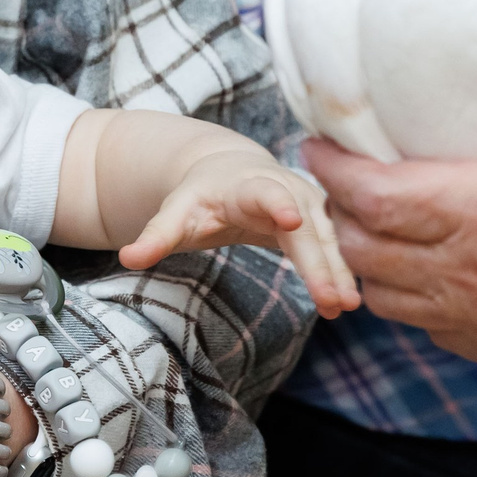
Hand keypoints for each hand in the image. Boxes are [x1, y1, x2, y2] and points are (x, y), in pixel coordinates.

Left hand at [119, 153, 358, 317]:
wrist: (227, 171)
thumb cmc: (200, 196)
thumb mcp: (175, 213)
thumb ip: (156, 236)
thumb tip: (128, 257)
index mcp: (245, 186)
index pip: (264, 193)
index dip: (278, 205)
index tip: (292, 221)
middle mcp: (284, 189)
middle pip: (305, 227)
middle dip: (319, 262)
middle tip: (331, 299)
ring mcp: (307, 203)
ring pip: (327, 239)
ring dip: (339, 271)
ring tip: (346, 306)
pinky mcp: (319, 220)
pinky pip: (334, 247)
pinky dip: (341, 271)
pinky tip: (348, 301)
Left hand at [307, 37, 476, 402]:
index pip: (373, 192)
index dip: (333, 169)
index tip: (317, 143)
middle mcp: (453, 261)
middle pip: (355, 236)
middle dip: (333, 205)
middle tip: (333, 173)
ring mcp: (452, 306)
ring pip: (369, 279)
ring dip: (355, 247)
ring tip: (359, 215)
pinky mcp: (460, 337)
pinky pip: (400, 312)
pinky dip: (387, 285)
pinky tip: (403, 263)